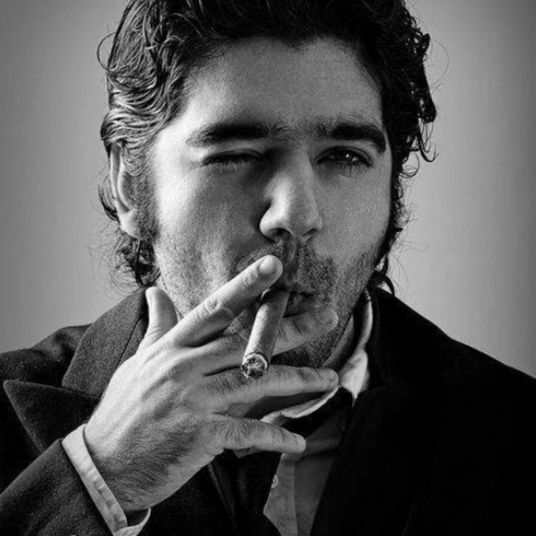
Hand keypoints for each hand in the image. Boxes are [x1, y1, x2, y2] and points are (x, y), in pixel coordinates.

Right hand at [84, 255, 338, 512]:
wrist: (104, 463)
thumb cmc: (124, 408)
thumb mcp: (140, 361)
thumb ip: (158, 325)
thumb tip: (155, 291)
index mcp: (173, 348)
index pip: (215, 309)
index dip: (245, 286)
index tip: (273, 266)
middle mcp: (184, 368)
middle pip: (246, 342)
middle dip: (290, 328)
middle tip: (326, 314)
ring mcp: (192, 401)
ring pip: (254, 383)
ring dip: (298, 381)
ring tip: (331, 378)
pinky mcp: (198, 436)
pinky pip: (245, 434)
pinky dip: (274, 438)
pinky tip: (297, 442)